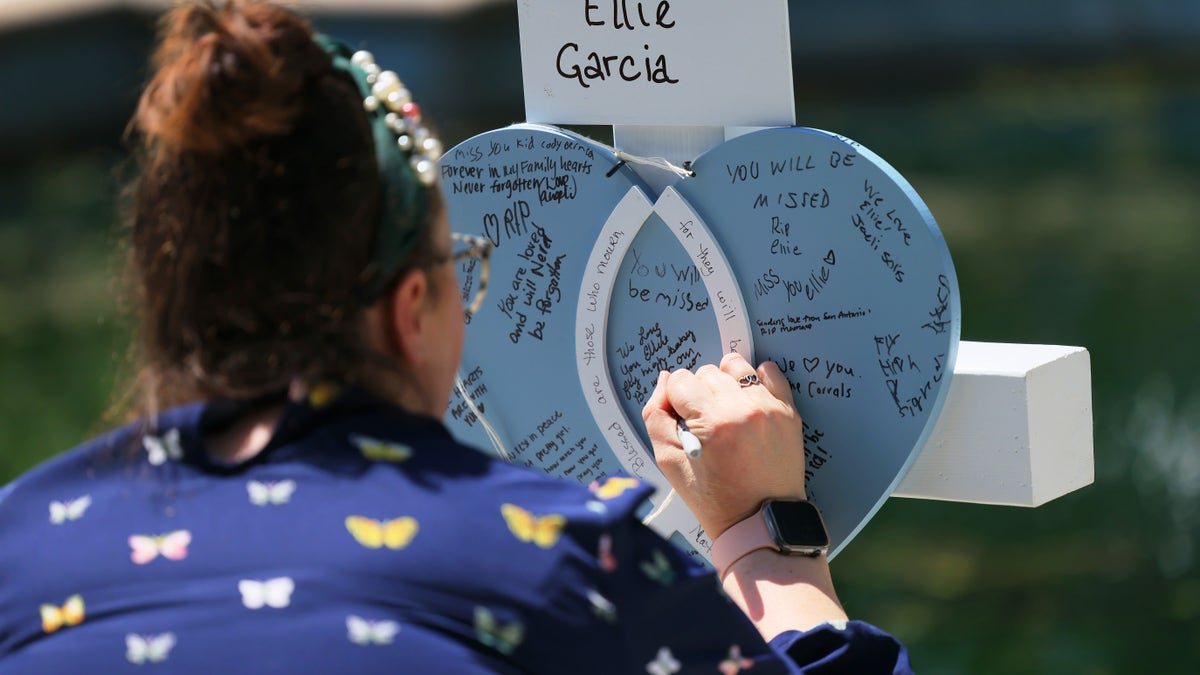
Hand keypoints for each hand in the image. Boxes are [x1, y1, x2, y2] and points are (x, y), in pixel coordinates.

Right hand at [641, 353, 807, 539]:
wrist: (760, 521)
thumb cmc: (715, 498)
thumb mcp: (668, 462)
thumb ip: (655, 416)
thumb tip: (664, 380)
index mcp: (711, 424)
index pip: (681, 381)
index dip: (676, 400)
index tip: (683, 420)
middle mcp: (743, 411)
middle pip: (707, 372)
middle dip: (700, 393)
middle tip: (704, 422)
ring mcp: (769, 410)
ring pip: (735, 367)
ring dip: (725, 382)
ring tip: (725, 409)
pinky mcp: (788, 413)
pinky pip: (770, 372)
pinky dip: (756, 380)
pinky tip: (747, 400)